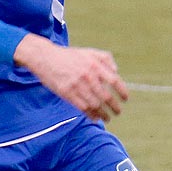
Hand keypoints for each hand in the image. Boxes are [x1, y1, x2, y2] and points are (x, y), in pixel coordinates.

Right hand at [14, 34, 128, 122]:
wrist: (46, 58)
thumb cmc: (70, 56)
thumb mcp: (90, 52)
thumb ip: (106, 59)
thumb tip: (116, 72)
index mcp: (95, 66)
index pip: (115, 81)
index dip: (122, 92)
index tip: (125, 99)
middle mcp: (88, 77)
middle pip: (106, 97)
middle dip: (115, 107)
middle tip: (118, 112)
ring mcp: (77, 86)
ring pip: (95, 105)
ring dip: (103, 114)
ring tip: (108, 118)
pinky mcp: (67, 93)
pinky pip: (82, 108)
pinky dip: (91, 115)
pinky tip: (95, 118)